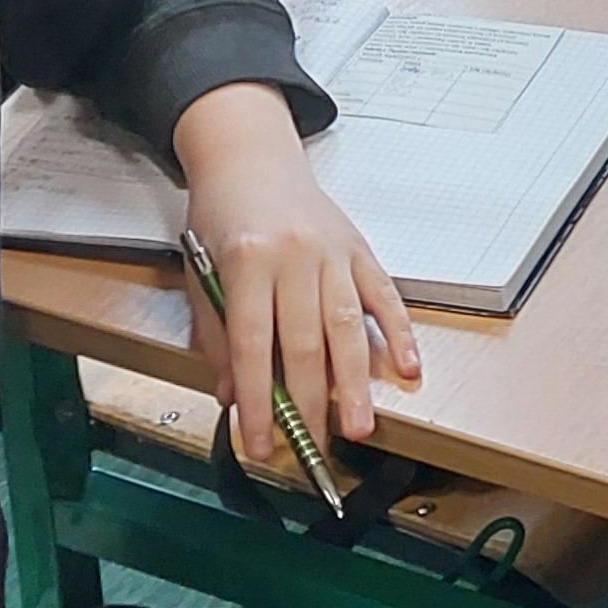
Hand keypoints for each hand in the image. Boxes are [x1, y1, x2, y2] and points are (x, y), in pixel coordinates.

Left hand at [172, 82, 419, 462]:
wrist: (250, 155)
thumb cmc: (220, 215)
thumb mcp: (199, 272)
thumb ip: (216, 335)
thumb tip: (234, 395)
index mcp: (247, 260)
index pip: (252, 345)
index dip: (258, 400)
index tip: (261, 443)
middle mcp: (295, 256)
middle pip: (305, 343)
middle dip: (309, 405)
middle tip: (313, 451)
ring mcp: (333, 252)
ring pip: (348, 327)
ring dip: (355, 382)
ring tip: (359, 426)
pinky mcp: (360, 248)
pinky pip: (385, 295)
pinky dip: (399, 333)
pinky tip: (407, 368)